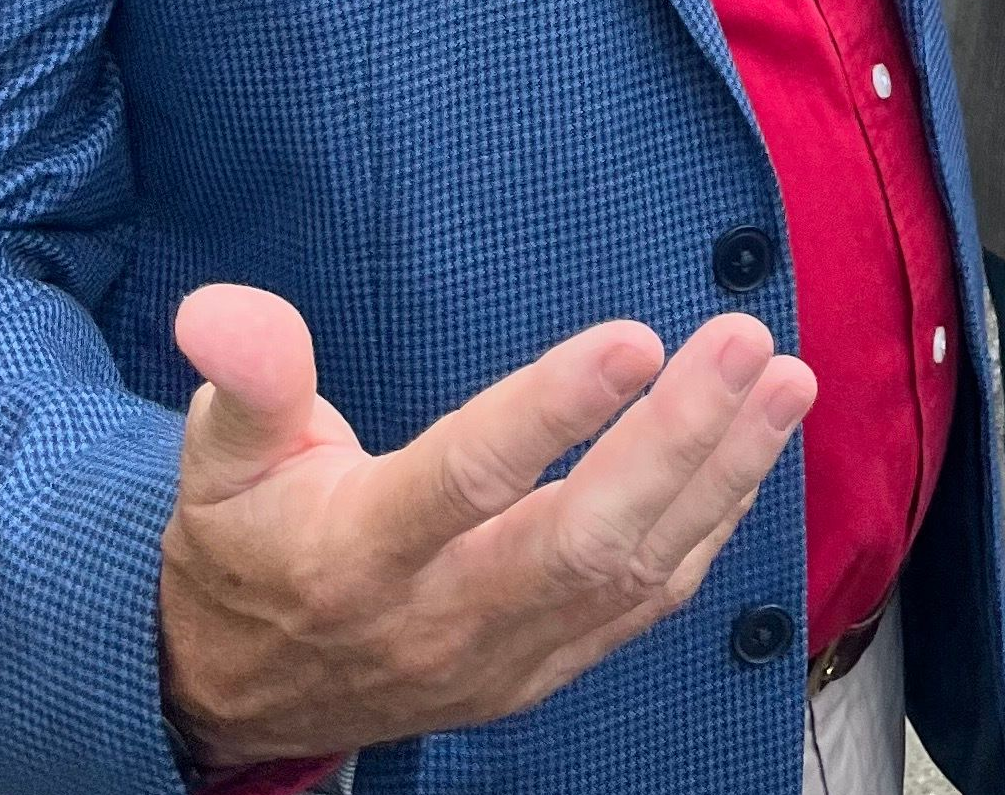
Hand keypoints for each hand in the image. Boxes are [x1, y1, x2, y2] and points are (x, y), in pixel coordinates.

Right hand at [158, 286, 816, 767]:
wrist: (239, 695)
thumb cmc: (243, 548)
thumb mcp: (218, 459)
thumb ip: (245, 380)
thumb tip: (221, 309)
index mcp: (359, 553)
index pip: (466, 481)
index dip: (551, 413)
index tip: (634, 339)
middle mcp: (442, 617)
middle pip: (583, 538)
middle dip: (681, 440)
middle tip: (747, 343)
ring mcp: (503, 658)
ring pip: (633, 573)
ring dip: (723, 474)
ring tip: (786, 381)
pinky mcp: (542, 671)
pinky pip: (644, 607)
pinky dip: (710, 529)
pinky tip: (753, 455)